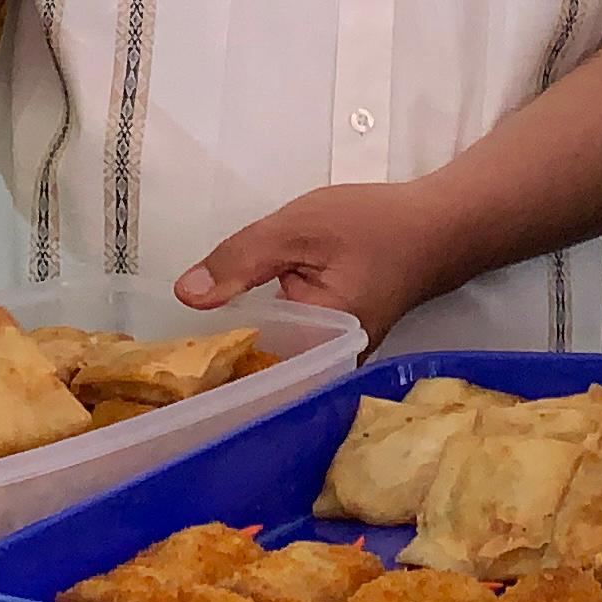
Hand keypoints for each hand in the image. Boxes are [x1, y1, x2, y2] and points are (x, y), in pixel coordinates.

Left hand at [179, 181, 464, 348]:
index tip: (162, 373)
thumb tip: (185, 295)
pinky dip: (262, 339)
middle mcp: (327, 369)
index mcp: (318, 349)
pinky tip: (233, 331)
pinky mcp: (335, 345)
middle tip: (162, 367)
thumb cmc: (375, 225)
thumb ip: (242, 259)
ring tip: (182, 358)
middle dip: (216, 365)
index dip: (204, 370)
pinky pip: (288, 350)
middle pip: (257, 376)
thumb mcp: (299, 228)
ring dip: (237, 351)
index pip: (247, 374)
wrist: (440, 226)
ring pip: (272, 362)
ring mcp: (334, 361)